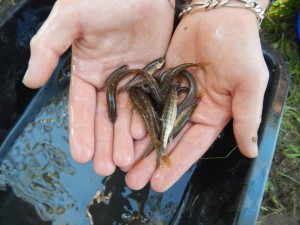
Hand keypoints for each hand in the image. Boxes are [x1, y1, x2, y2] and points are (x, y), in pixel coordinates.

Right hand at [22, 0, 174, 174]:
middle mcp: (108, 79)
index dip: (80, 131)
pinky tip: (143, 137)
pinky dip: (146, 119)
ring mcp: (132, 79)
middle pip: (104, 118)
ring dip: (124, 139)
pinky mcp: (153, 75)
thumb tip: (30, 82)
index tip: (81, 155)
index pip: (81, 107)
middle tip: (104, 168)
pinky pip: (148, 102)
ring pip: (127, 115)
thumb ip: (48, 48)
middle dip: (103, 143)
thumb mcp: (70, 19)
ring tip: (124, 161)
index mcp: (86, 71)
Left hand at [125, 8, 268, 191]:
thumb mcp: (249, 82)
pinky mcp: (159, 81)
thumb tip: (251, 151)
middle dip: (151, 162)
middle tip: (132, 181)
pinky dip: (134, 117)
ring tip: (122, 164)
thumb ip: (247, 116)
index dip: (175, 165)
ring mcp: (173, 96)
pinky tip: (121, 133)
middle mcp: (191, 109)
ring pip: (153, 124)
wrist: (217, 15)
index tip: (158, 184)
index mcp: (212, 115)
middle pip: (168, 140)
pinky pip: (145, 102)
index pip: (192, 146)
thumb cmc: (239, 47)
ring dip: (139, 145)